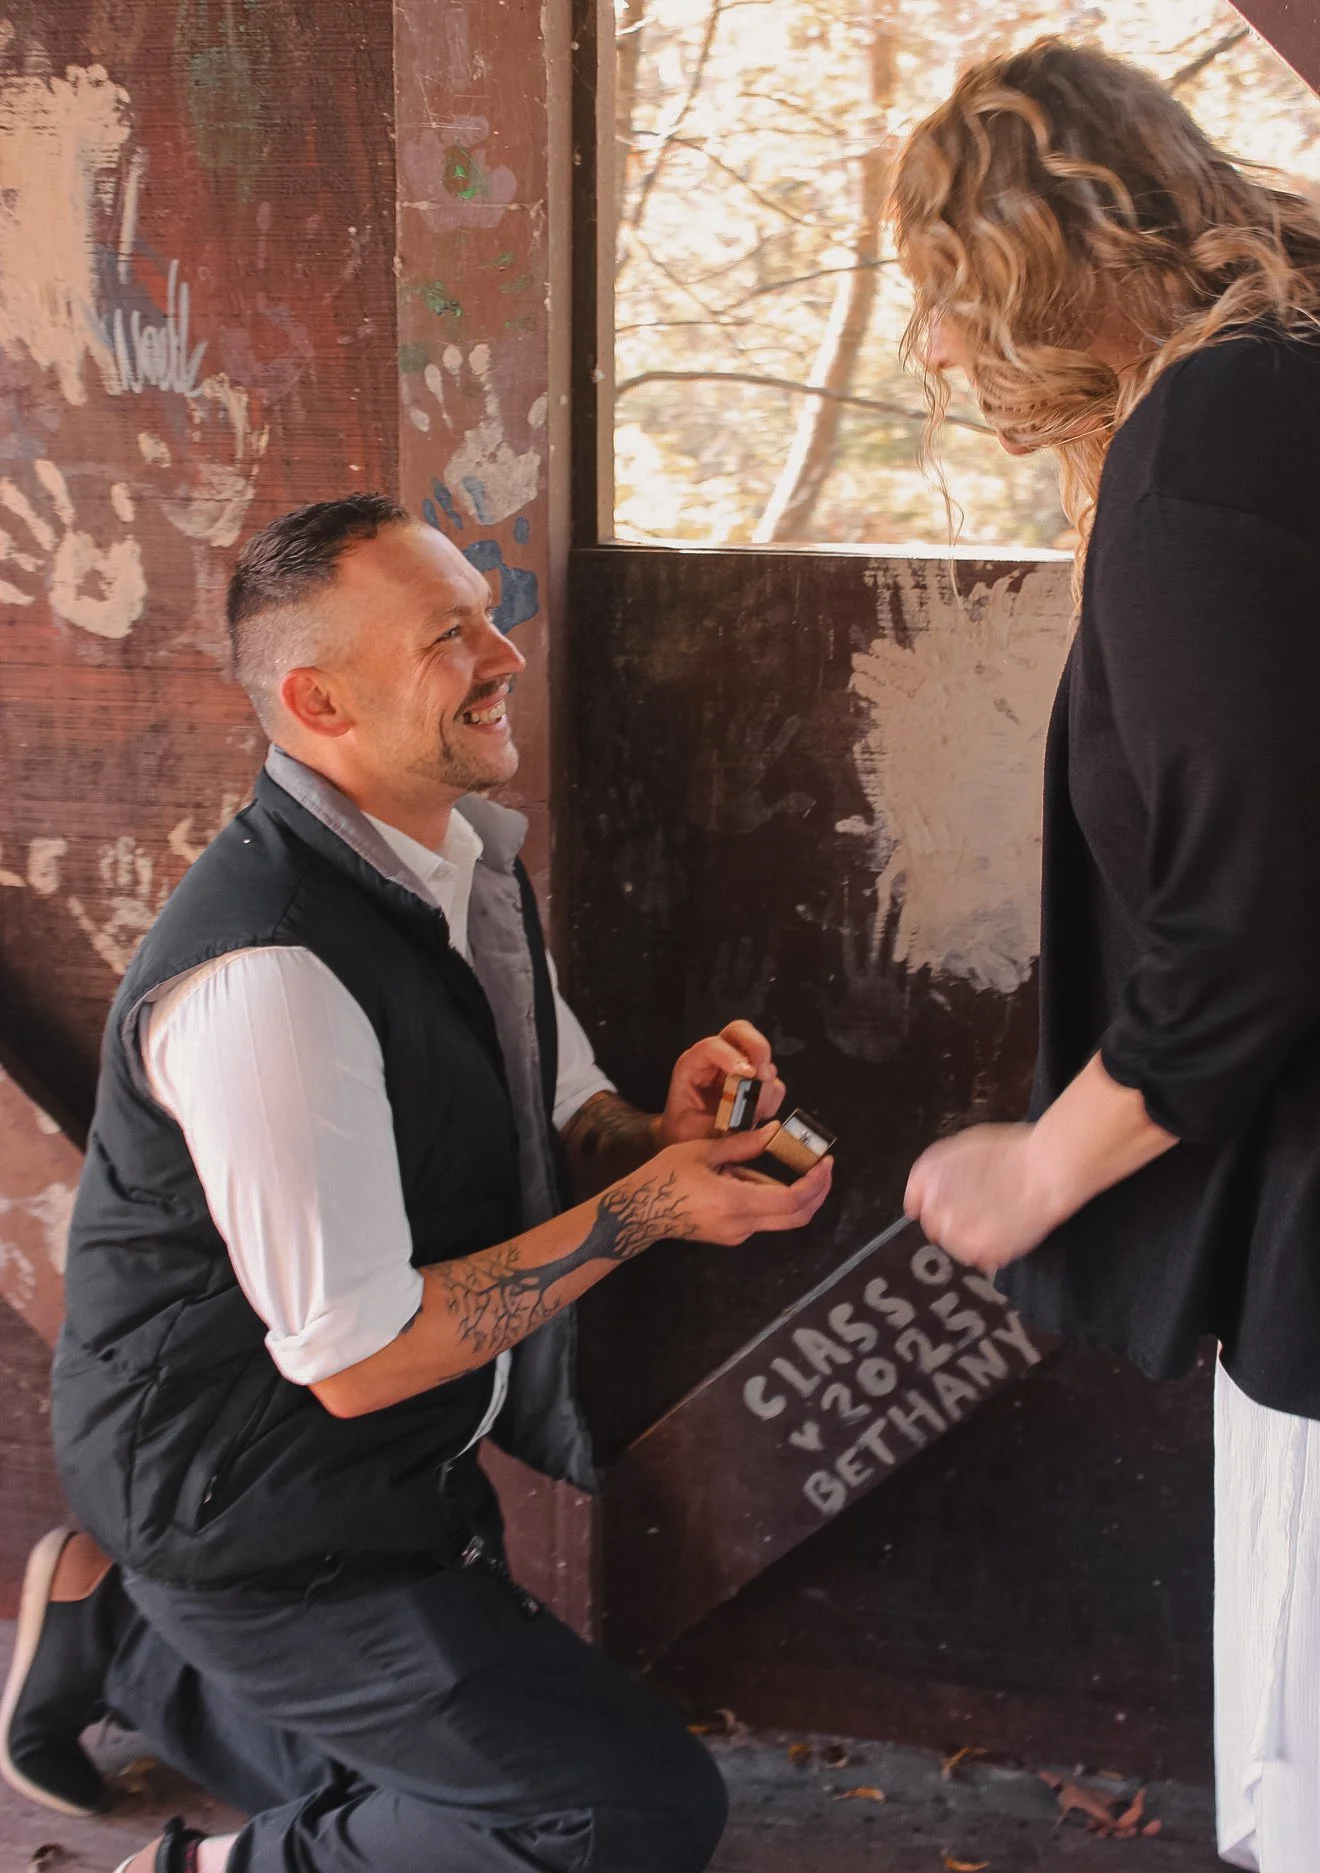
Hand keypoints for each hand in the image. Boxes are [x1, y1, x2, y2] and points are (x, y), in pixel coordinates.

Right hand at [650, 1124, 831, 1244]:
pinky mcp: (730, 1234)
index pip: (793, 1200)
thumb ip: (744, 1143)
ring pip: (780, 1216)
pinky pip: (761, 1215)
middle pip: (796, 1216)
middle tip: (824, 1166)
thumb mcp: (704, 1151)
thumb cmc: (665, 1176)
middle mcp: (741, 1225)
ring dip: (792, 1191)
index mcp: (736, 1203)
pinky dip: (770, 1195)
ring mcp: (737, 1234)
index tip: (825, 1162)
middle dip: (817, 1192)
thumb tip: (776, 1131)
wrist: (639, 1211)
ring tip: (783, 1160)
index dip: (815, 1183)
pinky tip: (751, 1173)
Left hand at [658, 1019, 785, 1144]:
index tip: (746, 1073)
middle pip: (740, 1031)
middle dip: (757, 1047)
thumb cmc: (686, 1135)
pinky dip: (772, 1098)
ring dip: (764, 1084)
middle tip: (761, 1075)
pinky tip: (757, 1115)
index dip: (730, 1055)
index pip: (711, 1047)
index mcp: (693, 1066)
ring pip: (763, 1058)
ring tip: (752, 1113)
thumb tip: (756, 1121)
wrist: (691, 1144)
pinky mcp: (755, 1084)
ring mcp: (739, 1069)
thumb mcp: (693, 1133)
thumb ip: (720, 1125)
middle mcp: (717, 1061)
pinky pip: (774, 1082)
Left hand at [903, 1122, 1059, 1272]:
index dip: (938, 1202)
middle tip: (982, 1210)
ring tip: (997, 1219)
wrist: (1044, 1170)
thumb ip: (933, 1173)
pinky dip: (990, 1250)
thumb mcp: (960, 1148)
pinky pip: (977, 1259)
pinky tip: (1005, 1230)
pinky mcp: (979, 1252)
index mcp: (927, 1179)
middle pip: (935, 1226)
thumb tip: (917, 1203)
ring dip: (970, 1237)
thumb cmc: (1009, 1153)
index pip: (916, 1203)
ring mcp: (956, 1233)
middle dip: (954, 1220)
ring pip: (955, 1245)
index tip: (955, 1203)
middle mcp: (934, 1207)